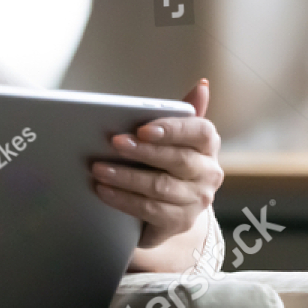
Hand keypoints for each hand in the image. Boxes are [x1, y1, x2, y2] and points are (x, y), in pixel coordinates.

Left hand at [90, 78, 222, 248]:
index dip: (173, 129)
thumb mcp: (175, 138)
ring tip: (98, 168)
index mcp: (208, 146)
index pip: (200, 131)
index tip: (143, 128)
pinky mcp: (180, 223)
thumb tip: (202, 84)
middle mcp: (209, 173)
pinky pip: (149, 211)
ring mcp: (196, 201)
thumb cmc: (168, 164)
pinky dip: (123, 200)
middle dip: (143, 152)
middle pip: (178, 160)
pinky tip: (104, 190)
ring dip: (126, 177)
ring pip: (160, 187)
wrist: (170, 207)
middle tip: (114, 143)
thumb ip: (183, 112)